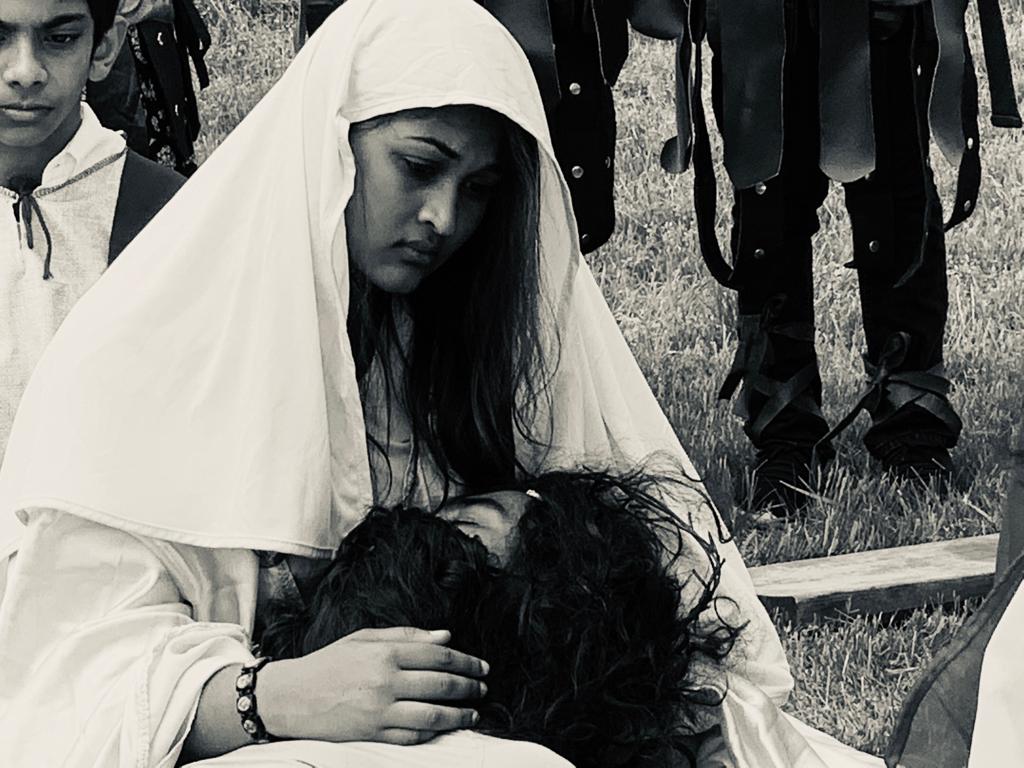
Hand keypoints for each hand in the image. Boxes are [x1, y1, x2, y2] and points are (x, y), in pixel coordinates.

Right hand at [259, 627, 488, 744]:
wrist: (291, 697)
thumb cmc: (329, 663)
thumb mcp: (364, 638)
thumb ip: (407, 635)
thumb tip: (445, 637)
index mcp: (384, 653)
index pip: (438, 655)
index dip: (466, 661)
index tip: (482, 666)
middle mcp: (384, 681)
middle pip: (441, 684)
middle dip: (469, 687)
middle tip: (483, 688)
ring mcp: (379, 711)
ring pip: (432, 714)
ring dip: (459, 714)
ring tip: (473, 712)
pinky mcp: (373, 734)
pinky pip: (412, 735)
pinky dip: (434, 732)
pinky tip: (445, 726)